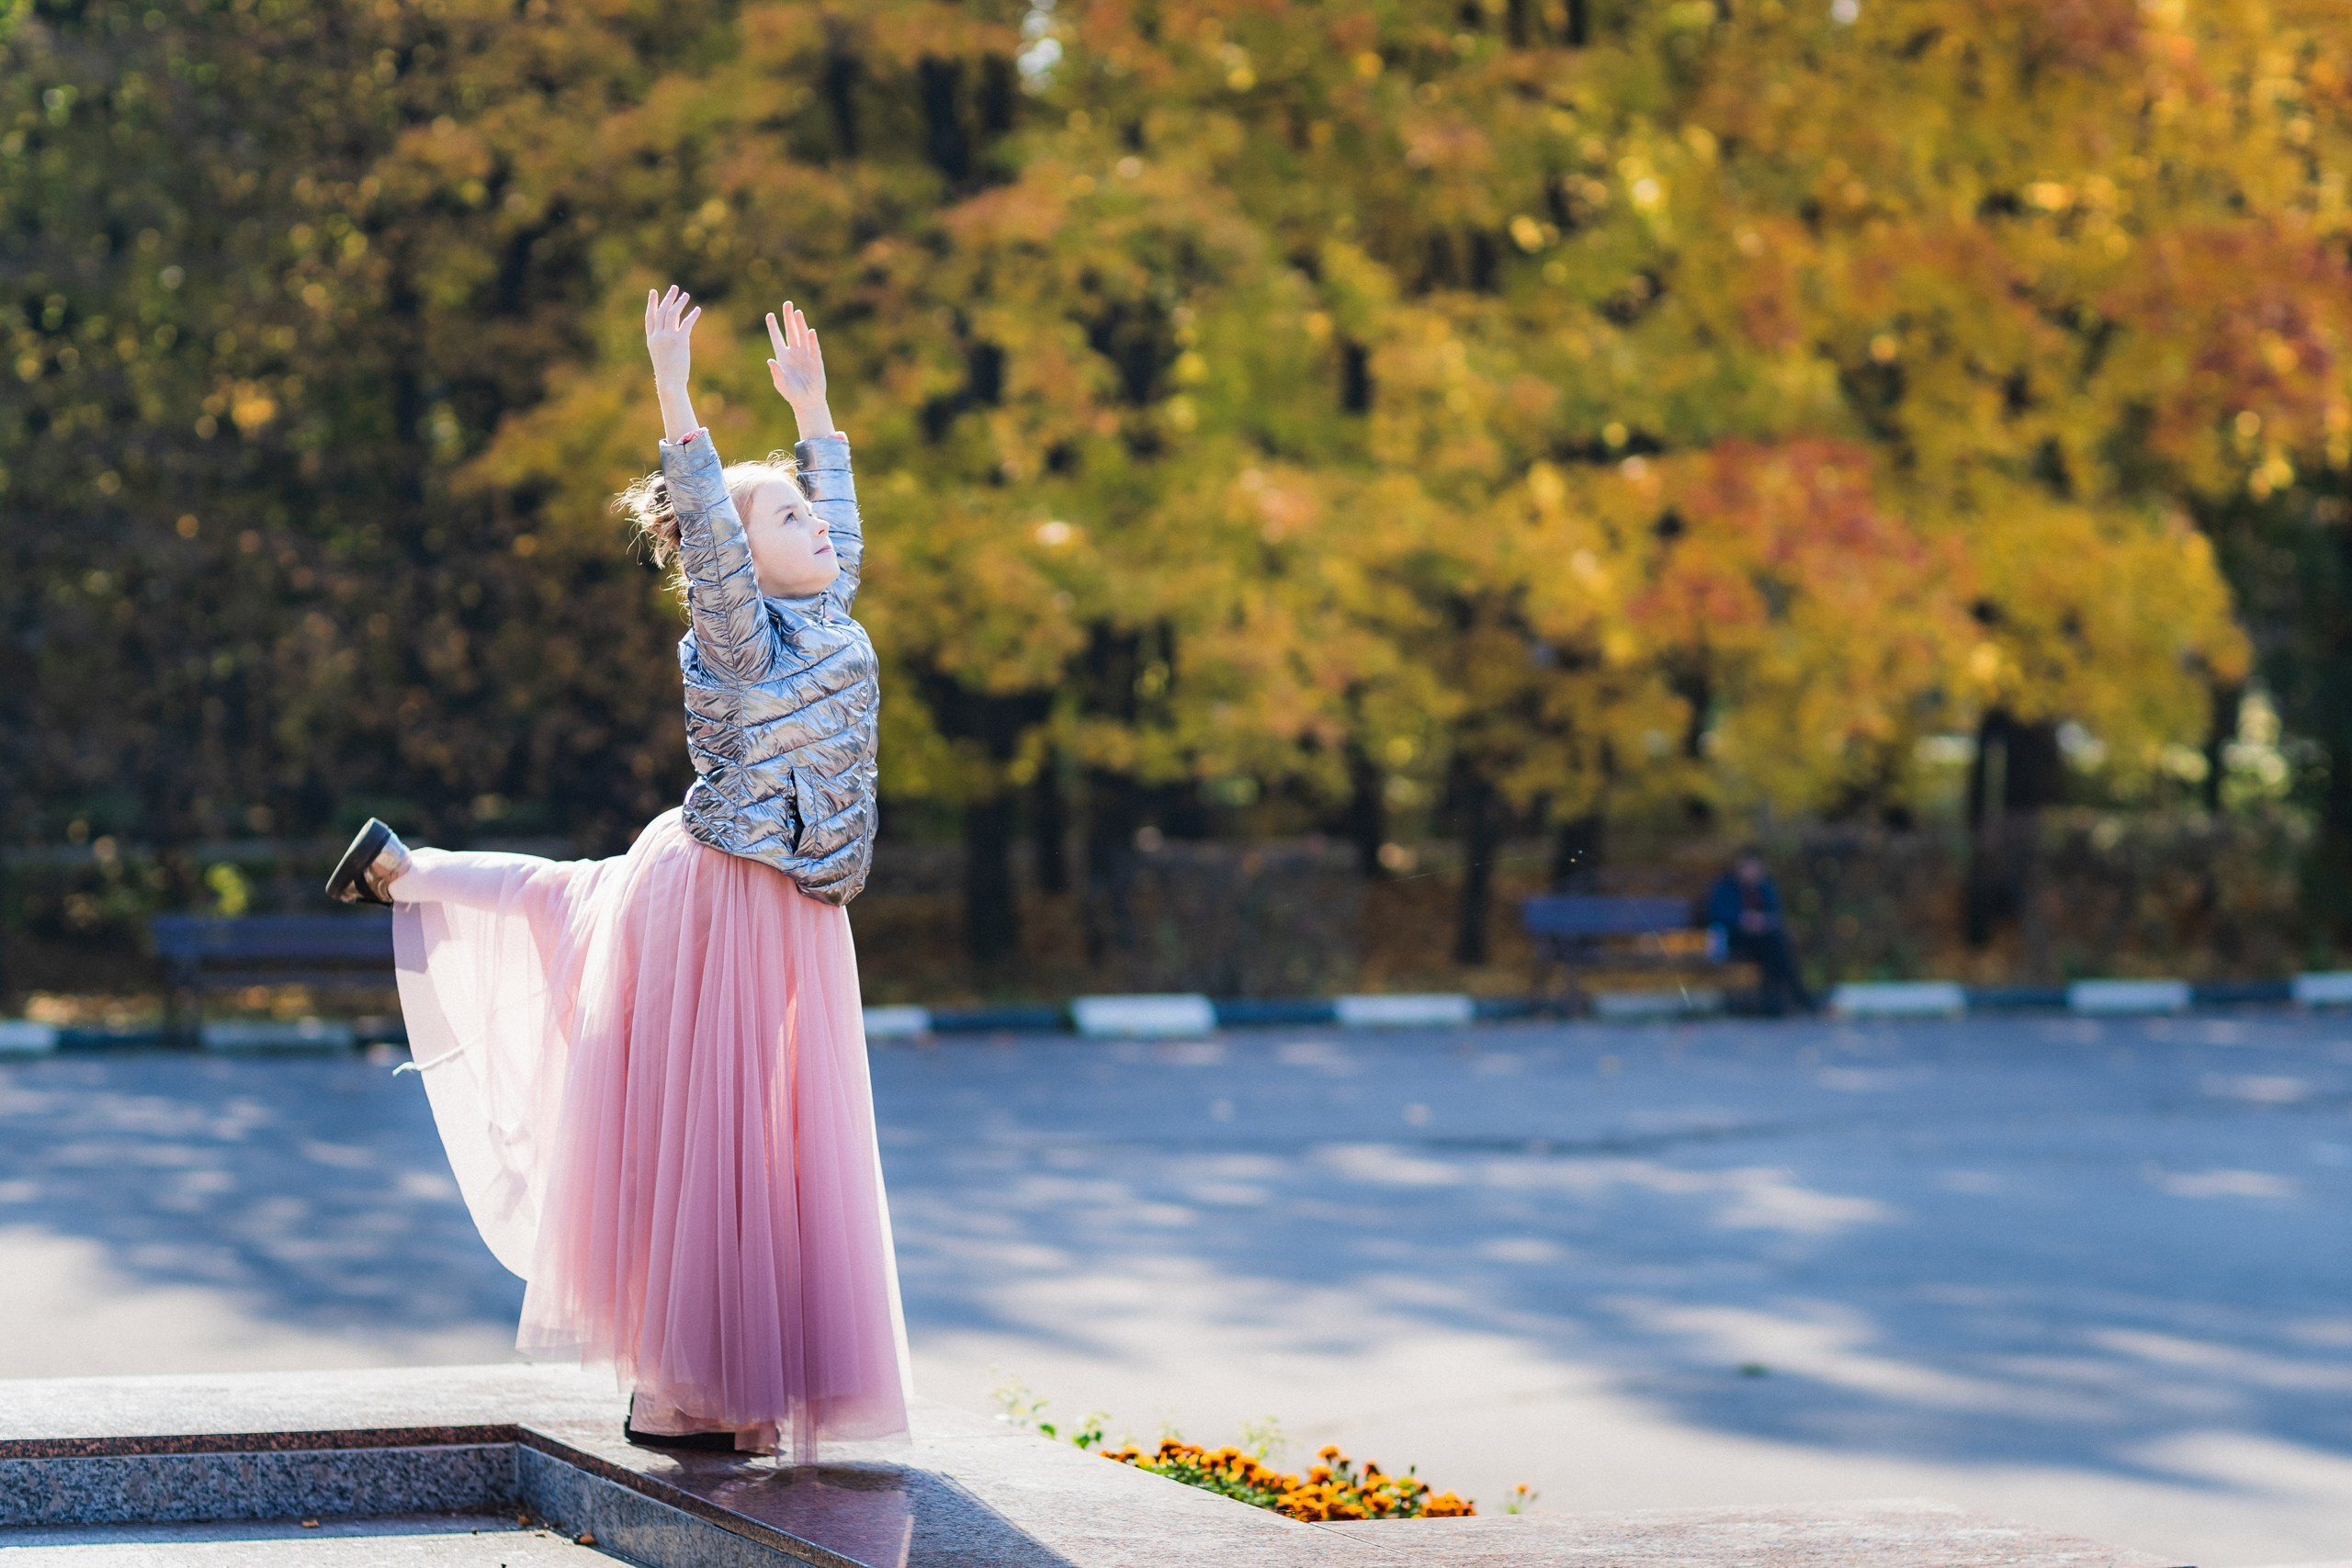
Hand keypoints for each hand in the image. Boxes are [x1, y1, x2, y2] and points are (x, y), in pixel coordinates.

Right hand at [645, 285, 699, 387]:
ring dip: (679, 303)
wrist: (669, 382)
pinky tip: (697, 309)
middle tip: (675, 288)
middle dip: (668, 298)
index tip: (653, 291)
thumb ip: (666, 338)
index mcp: (651, 339)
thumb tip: (676, 326)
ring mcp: (667, 338)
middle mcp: (657, 336)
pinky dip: (692, 315)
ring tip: (686, 295)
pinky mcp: (679, 341)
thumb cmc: (667, 371)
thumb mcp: (662, 353)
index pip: (649, 316)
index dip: (651, 303)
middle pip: (661, 311)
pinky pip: (686, 323)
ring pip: (672, 314)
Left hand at [766, 301, 833, 435]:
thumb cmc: (792, 393)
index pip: (777, 338)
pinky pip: (814, 348)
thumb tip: (770, 361)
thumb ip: (776, 373)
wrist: (808, 402)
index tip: (769, 315)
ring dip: (800, 324)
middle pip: (791, 331)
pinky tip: (810, 331)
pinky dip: (812, 341)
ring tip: (798, 312)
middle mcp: (794, 353)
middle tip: (787, 304)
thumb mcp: (781, 384)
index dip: (773, 327)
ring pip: (802, 336)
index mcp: (783, 357)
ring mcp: (806, 355)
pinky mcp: (816, 361)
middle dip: (789, 318)